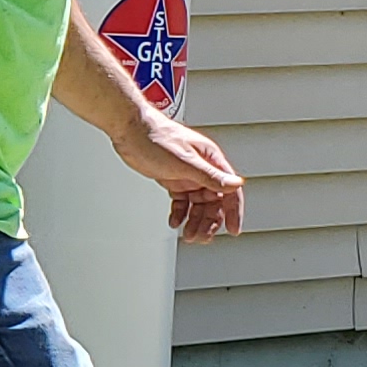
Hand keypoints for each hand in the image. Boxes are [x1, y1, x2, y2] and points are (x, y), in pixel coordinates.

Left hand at [113, 109, 244, 241]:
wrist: (130, 129)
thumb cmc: (156, 137)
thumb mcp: (185, 161)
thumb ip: (210, 176)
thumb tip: (236, 184)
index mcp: (211, 161)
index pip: (230, 191)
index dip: (234, 212)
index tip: (233, 230)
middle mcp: (202, 169)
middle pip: (214, 202)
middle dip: (209, 222)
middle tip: (201, 237)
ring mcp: (187, 175)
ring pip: (198, 204)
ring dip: (195, 221)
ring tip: (188, 234)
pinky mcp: (173, 179)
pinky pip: (182, 201)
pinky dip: (180, 213)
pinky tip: (175, 222)